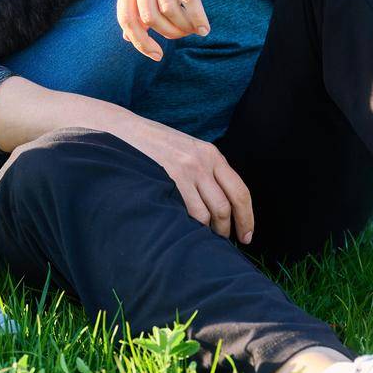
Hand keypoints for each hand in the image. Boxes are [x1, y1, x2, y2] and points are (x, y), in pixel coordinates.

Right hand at [96, 108, 254, 243]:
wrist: (125, 131)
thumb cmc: (157, 144)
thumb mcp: (189, 149)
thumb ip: (207, 170)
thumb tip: (223, 205)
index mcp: (212, 155)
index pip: (240, 191)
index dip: (247, 218)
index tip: (246, 236)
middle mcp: (203, 162)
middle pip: (226, 207)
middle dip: (227, 230)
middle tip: (223, 242)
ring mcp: (185, 171)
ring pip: (207, 214)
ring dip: (207, 232)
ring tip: (201, 237)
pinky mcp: (168, 179)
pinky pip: (187, 212)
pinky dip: (190, 226)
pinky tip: (185, 230)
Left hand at [117, 0, 242, 59]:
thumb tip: (129, 37)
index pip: (126, 17)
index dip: (140, 42)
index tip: (156, 55)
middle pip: (148, 17)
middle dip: (168, 34)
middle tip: (183, 35)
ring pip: (169, 9)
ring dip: (184, 26)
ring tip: (195, 29)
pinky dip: (197, 17)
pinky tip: (205, 26)